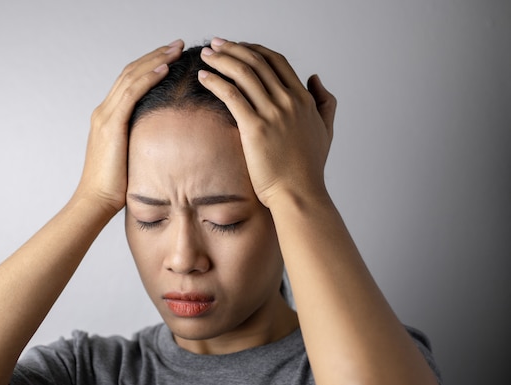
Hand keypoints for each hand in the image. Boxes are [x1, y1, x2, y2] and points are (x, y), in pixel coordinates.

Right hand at [74, 40, 183, 212]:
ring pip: (131, 77)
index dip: (150, 65)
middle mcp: (104, 111)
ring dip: (156, 60)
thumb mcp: (130, 157)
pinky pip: (131, 93)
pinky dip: (148, 78)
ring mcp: (105, 116)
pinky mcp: (111, 125)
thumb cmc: (115, 187)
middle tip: (178, 44)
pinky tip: (164, 67)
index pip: (129, 81)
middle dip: (155, 55)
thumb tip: (163, 141)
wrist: (95, 201)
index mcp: (107, 117)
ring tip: (176, 49)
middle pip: (130, 72)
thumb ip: (140, 142)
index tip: (170, 55)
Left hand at [198, 38, 335, 207]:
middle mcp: (289, 101)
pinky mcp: (255, 128)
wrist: (299, 195)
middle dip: (233, 48)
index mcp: (304, 99)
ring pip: (243, 73)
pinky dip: (215, 82)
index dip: (254, 49)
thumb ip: (325, 101)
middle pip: (257, 62)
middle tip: (215, 44)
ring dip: (221, 60)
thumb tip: (315, 78)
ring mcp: (273, 113)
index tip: (237, 46)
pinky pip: (231, 95)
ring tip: (206, 56)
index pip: (276, 61)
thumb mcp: (325, 130)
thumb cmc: (308, 169)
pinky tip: (203, 77)